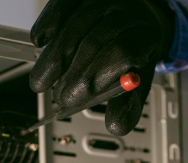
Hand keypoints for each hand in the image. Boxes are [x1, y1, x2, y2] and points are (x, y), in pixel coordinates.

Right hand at [29, 0, 175, 135]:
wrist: (139, 13)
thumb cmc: (134, 49)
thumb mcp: (137, 78)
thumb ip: (128, 103)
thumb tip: (116, 125)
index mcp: (147, 35)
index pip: (123, 53)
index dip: (97, 77)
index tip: (76, 100)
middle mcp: (128, 10)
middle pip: (95, 42)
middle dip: (72, 74)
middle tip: (60, 97)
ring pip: (75, 26)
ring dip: (54, 57)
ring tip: (42, 82)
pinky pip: (63, 4)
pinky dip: (48, 23)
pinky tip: (40, 42)